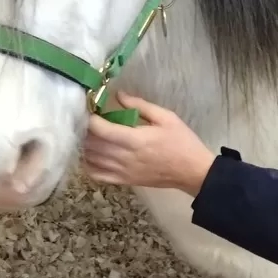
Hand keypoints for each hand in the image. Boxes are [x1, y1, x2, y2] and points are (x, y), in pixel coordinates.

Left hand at [81, 93, 215, 195]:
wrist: (193, 171)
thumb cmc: (182, 142)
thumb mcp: (166, 117)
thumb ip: (140, 105)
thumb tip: (118, 95)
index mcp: (134, 139)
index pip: (100, 129)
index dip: (89, 118)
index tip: (89, 108)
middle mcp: (123, 157)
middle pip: (91, 144)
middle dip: (85, 130)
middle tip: (87, 119)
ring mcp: (122, 172)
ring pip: (90, 159)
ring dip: (85, 145)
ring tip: (89, 135)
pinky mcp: (123, 181)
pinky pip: (96, 175)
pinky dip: (88, 164)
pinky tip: (91, 154)